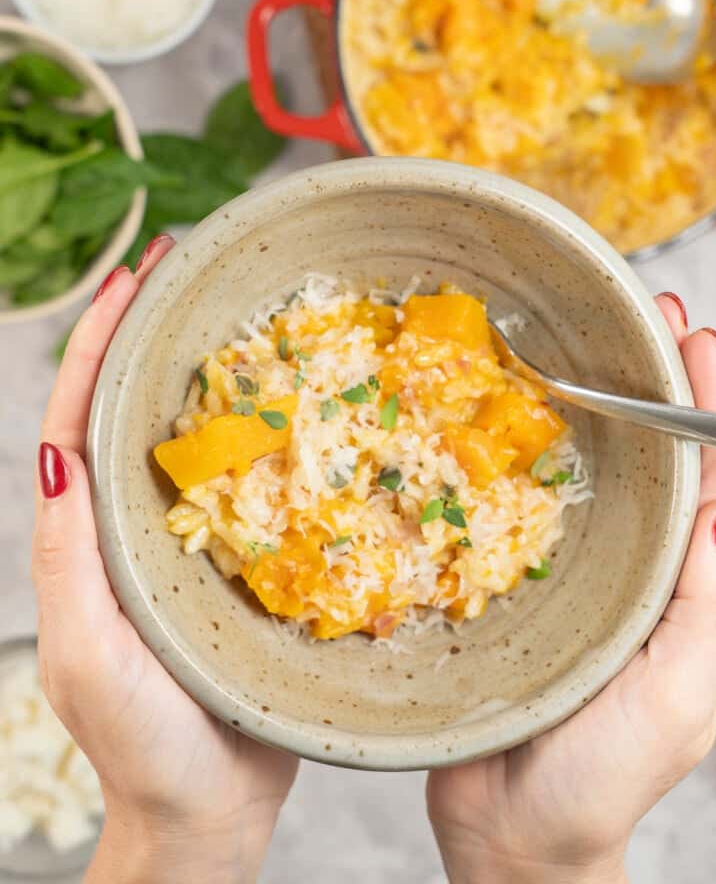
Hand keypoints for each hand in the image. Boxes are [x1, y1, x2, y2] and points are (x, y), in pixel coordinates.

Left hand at [33, 237, 297, 883]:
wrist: (208, 809)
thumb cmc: (145, 742)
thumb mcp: (93, 651)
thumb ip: (67, 556)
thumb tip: (56, 446)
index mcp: (88, 535)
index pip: (82, 416)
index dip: (102, 342)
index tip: (136, 275)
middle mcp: (135, 525)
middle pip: (135, 409)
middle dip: (152, 332)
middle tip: (190, 267)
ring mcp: (189, 542)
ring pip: (193, 439)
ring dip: (209, 370)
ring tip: (242, 311)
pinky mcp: (241, 564)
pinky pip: (249, 485)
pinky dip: (264, 434)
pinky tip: (298, 406)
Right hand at [427, 295, 715, 883]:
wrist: (514, 833)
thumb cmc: (602, 778)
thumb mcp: (671, 694)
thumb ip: (700, 610)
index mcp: (673, 589)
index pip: (701, 482)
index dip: (705, 409)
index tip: (697, 342)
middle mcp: (623, 569)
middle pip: (643, 461)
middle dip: (650, 385)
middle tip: (642, 318)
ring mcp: (563, 574)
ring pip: (579, 476)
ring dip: (584, 408)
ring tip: (579, 346)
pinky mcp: (504, 585)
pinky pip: (508, 513)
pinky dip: (511, 461)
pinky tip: (499, 421)